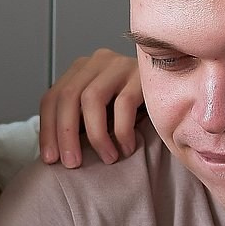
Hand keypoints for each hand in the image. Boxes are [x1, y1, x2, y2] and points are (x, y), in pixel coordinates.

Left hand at [38, 49, 141, 167]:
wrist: (177, 94)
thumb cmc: (134, 112)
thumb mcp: (101, 115)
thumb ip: (79, 123)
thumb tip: (54, 154)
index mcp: (80, 70)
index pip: (52, 98)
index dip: (47, 131)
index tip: (50, 160)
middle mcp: (97, 62)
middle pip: (68, 97)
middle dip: (66, 135)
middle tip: (73, 163)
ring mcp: (120, 64)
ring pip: (92, 99)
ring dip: (95, 135)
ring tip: (107, 158)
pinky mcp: (142, 74)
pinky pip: (124, 104)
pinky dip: (122, 131)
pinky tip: (127, 148)